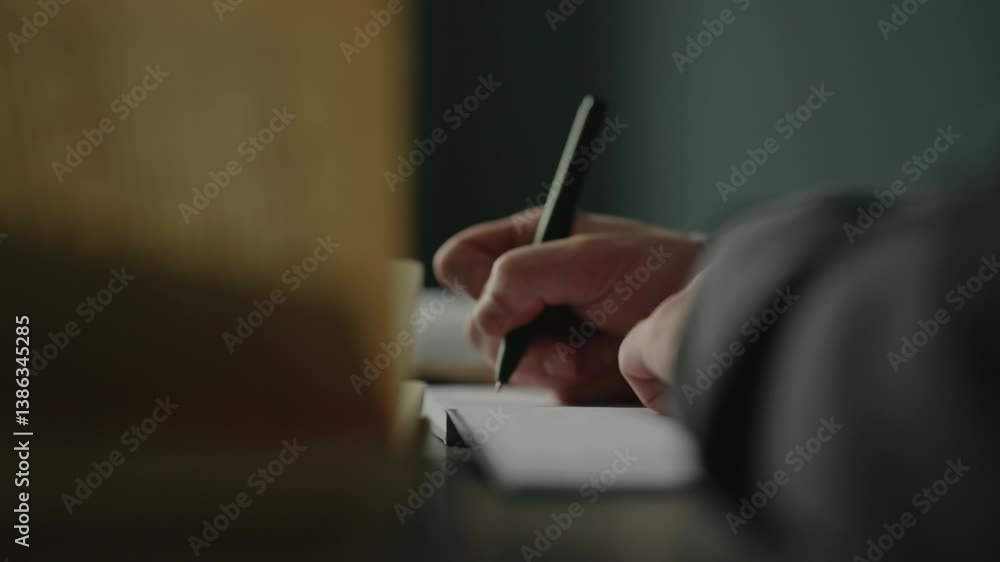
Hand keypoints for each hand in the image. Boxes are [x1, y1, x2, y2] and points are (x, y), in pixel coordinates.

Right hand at [433, 211, 702, 404]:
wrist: (707, 318)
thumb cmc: (661, 272)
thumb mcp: (591, 259)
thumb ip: (523, 275)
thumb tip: (483, 315)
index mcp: (526, 243)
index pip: (459, 262)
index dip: (475, 283)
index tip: (511, 298)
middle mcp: (526, 288)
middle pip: (478, 325)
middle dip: (524, 340)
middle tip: (568, 340)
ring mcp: (542, 332)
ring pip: (508, 365)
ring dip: (554, 365)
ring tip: (598, 350)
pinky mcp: (562, 370)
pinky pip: (543, 390)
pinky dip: (576, 383)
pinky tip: (606, 364)